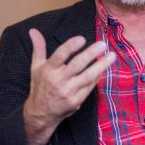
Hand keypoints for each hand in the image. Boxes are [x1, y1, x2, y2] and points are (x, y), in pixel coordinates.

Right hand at [23, 28, 115, 144]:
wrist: (40, 113)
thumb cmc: (40, 86)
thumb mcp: (36, 67)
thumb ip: (38, 48)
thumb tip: (34, 31)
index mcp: (48, 70)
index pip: (59, 56)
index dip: (70, 47)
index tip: (82, 39)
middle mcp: (58, 81)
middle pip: (77, 65)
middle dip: (91, 54)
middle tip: (103, 44)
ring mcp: (68, 92)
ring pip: (87, 76)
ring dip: (101, 66)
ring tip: (111, 56)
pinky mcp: (76, 101)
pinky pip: (90, 86)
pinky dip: (97, 76)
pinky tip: (104, 68)